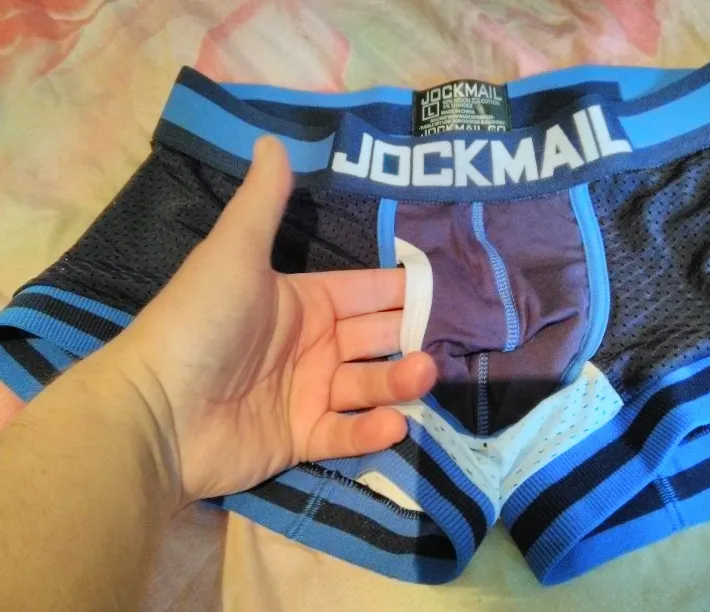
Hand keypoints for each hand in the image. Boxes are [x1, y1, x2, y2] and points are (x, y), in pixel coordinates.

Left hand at [110, 137, 435, 501]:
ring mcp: (306, 394)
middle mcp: (311, 346)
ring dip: (399, 382)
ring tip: (423, 376)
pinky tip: (393, 424)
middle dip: (408, 338)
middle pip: (375, 339)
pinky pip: (345, 434)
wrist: (156, 409)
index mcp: (303, 301)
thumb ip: (263, 201)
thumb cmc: (201, 322)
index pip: (365, 291)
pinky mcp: (300, 439)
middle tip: (438, 343)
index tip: (441, 290)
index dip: (400, 290)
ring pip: (368, 386)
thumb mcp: (234, 253)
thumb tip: (271, 137)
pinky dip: (370, 432)